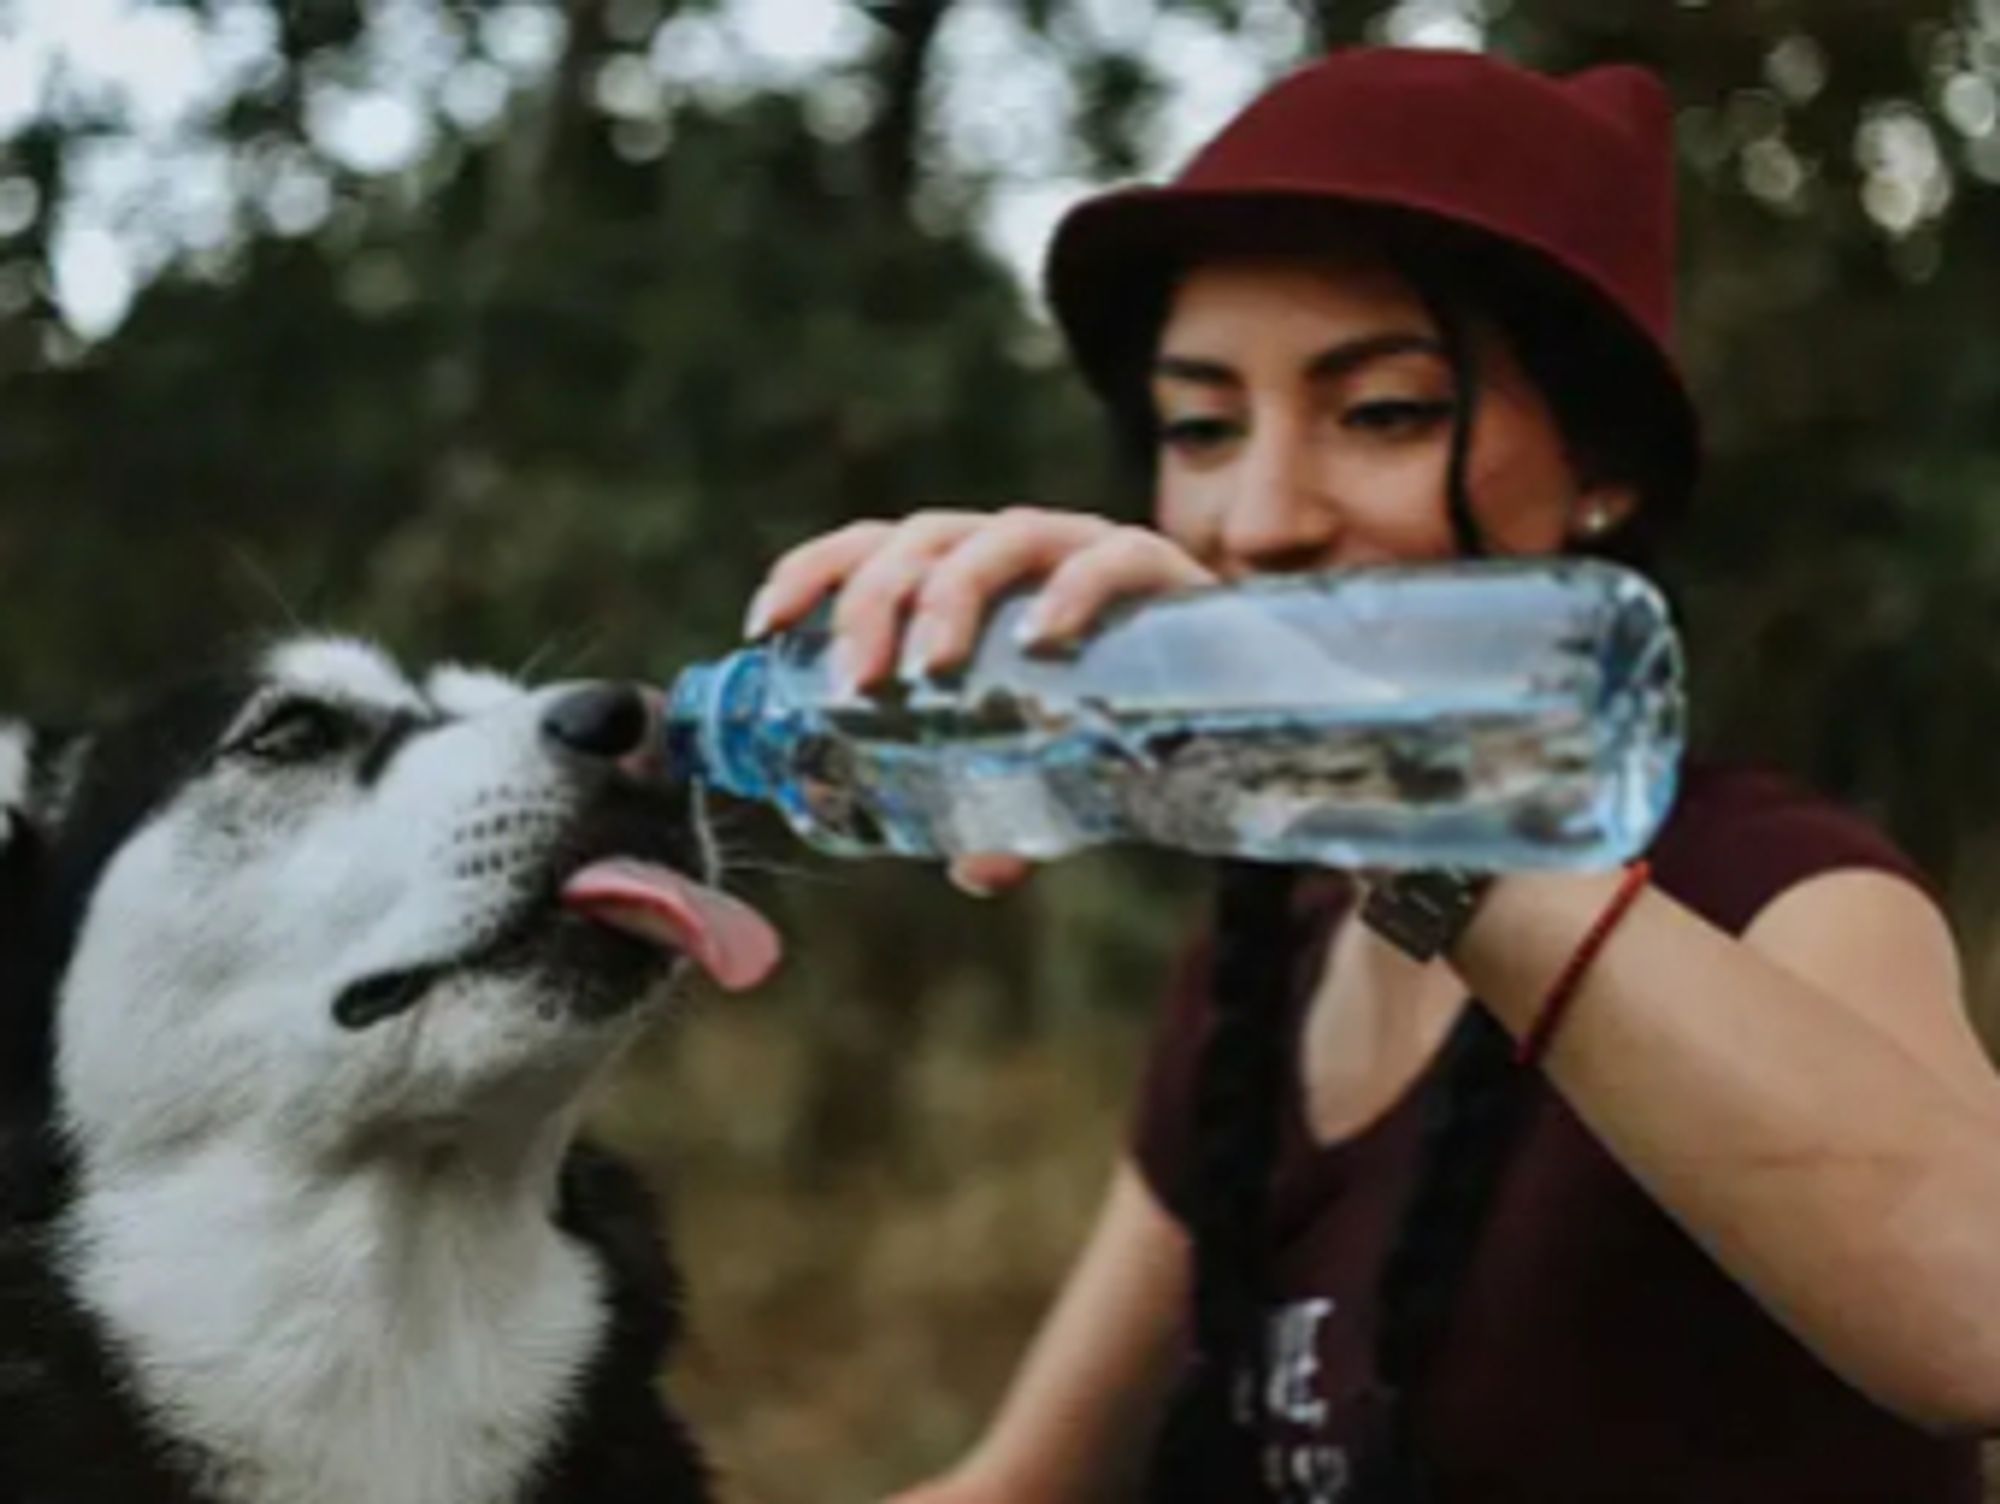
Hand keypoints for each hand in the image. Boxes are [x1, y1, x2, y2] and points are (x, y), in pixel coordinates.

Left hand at [747, 507, 1216, 894]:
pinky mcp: (1159, 568)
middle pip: (925, 542)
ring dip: (952, 597)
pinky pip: (1109, 559)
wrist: (1243, 707)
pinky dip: (1070, 591)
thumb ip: (1004, 813)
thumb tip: (975, 866)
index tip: (765, 625)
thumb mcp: (1040, 773)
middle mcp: (1019, 550)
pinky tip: (1045, 640)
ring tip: (932, 673)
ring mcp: (1088, 549)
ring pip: (1001, 537)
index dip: (814, 572)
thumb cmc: (1118, 725)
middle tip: (857, 687)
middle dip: (876, 604)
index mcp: (969, 579)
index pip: (874, 547)